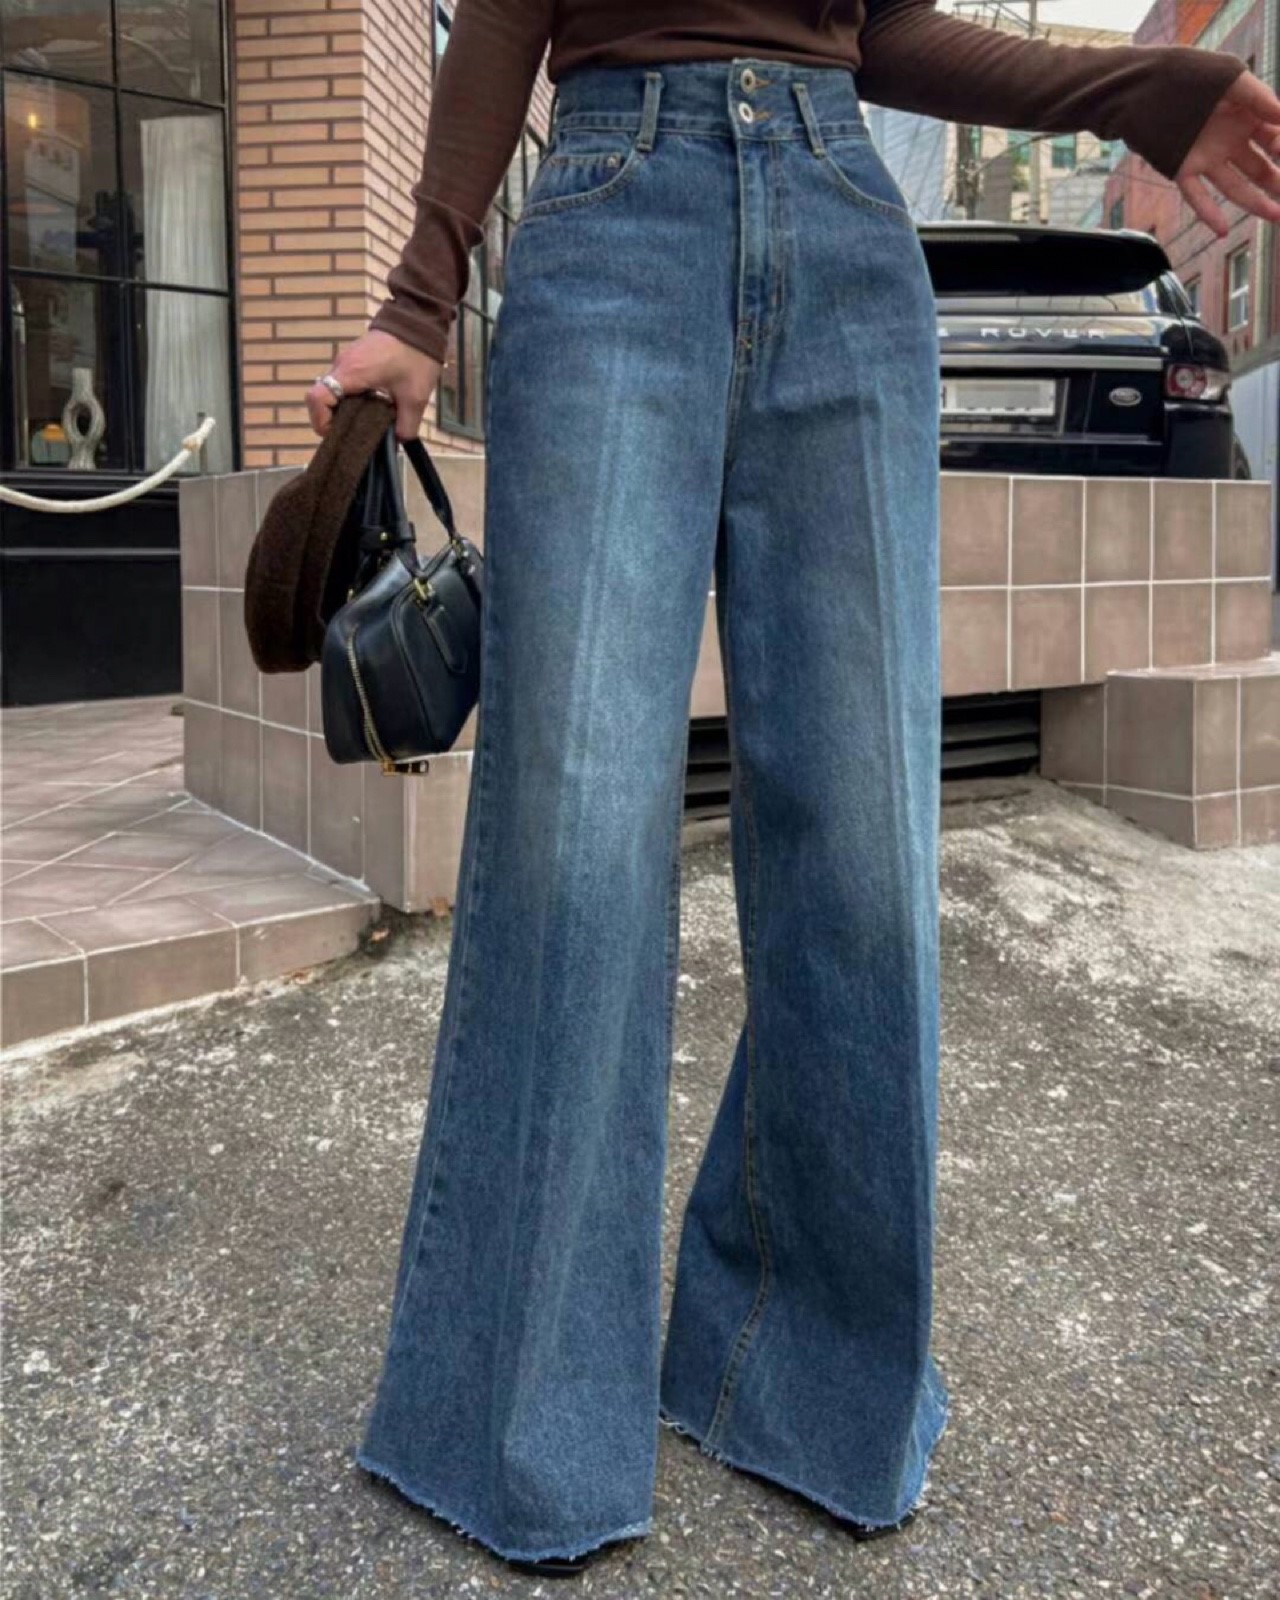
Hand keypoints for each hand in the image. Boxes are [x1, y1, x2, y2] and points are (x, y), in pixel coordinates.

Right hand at [305, 330, 440, 440]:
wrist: (419, 319)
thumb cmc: (415, 354)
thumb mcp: (415, 396)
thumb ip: (406, 424)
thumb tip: (399, 440)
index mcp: (351, 373)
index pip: (317, 398)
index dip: (320, 420)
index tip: (335, 434)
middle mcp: (342, 365)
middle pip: (320, 396)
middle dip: (329, 419)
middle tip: (350, 434)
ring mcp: (347, 359)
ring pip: (331, 389)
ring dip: (339, 408)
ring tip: (360, 423)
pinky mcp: (354, 357)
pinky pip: (342, 382)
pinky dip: (347, 397)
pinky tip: (367, 406)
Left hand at [1175, 69, 1279, 234]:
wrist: (1144, 82)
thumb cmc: (1190, 73)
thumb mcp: (1229, 77)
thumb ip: (1257, 96)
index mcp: (1246, 118)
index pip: (1275, 139)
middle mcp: (1230, 141)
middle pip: (1260, 168)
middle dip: (1278, 181)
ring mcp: (1207, 157)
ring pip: (1235, 186)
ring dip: (1255, 203)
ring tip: (1276, 215)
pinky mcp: (1182, 169)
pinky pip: (1197, 196)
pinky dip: (1209, 214)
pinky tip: (1222, 231)